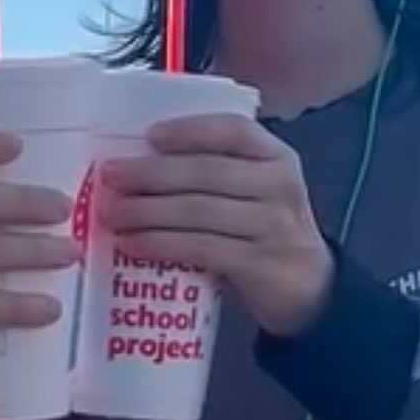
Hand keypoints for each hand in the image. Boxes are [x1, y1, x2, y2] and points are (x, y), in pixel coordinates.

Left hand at [100, 113, 333, 337]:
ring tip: (111, 212)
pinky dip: (160, 243)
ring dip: (147, 211)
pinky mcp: (259, 264)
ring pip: (198, 210)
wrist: (309, 288)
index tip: (150, 135)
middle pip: (206, 171)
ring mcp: (272, 225)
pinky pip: (200, 247)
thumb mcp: (252, 188)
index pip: (233, 131)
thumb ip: (212, 169)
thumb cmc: (263, 226)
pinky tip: (132, 243)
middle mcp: (279, 184)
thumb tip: (136, 156)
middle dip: (151, 173)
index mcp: (275, 156)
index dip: (190, 131)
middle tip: (110, 176)